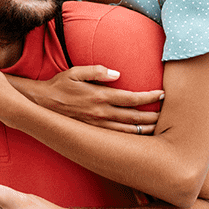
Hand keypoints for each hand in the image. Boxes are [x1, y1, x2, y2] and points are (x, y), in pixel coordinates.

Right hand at [31, 66, 162, 134]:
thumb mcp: (75, 72)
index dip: (149, 97)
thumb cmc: (59, 85)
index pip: (131, 98)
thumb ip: (97, 71)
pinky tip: (138, 135)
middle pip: (134, 117)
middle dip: (153, 116)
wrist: (41, 104)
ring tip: (158, 127)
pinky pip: (116, 137)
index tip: (161, 94)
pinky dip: (130, 137)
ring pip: (128, 130)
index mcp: (99, 96)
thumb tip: (117, 74)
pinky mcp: (93, 132)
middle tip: (168, 114)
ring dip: (144, 129)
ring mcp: (97, 125)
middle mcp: (101, 113)